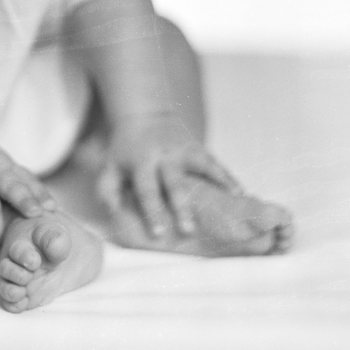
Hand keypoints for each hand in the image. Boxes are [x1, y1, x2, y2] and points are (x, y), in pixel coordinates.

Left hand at [99, 111, 241, 237]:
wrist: (144, 115)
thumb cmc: (125, 150)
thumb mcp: (110, 167)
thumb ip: (108, 192)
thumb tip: (113, 214)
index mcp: (141, 163)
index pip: (146, 189)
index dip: (152, 211)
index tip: (158, 234)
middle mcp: (164, 155)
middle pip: (174, 182)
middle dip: (181, 206)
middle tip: (189, 231)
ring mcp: (183, 150)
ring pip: (202, 166)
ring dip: (217, 183)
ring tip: (234, 202)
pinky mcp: (198, 148)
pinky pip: (215, 163)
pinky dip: (228, 177)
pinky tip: (241, 194)